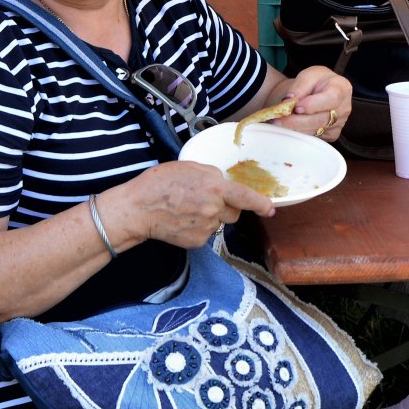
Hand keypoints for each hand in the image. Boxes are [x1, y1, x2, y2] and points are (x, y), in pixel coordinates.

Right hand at [116, 161, 272, 246]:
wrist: (139, 209)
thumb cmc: (159, 184)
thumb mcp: (189, 167)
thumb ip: (211, 175)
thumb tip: (221, 183)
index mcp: (214, 188)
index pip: (246, 197)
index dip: (261, 204)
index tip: (270, 209)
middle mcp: (214, 209)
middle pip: (234, 212)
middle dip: (226, 206)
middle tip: (204, 199)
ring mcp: (206, 227)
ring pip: (219, 222)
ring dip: (211, 216)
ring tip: (188, 208)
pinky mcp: (197, 241)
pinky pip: (207, 233)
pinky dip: (199, 227)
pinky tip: (183, 220)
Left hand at [273, 66, 351, 140]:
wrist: (319, 92)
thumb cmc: (316, 82)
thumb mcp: (307, 75)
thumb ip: (300, 86)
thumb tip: (289, 101)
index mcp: (342, 88)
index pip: (331, 98)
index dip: (314, 105)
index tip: (295, 107)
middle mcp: (344, 108)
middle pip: (322, 119)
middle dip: (297, 121)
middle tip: (278, 120)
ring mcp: (340, 123)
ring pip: (316, 130)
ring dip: (295, 128)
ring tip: (278, 123)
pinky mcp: (332, 134)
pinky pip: (315, 137)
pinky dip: (300, 133)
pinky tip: (290, 127)